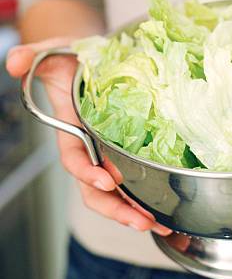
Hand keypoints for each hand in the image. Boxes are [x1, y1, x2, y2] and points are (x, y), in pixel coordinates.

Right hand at [7, 39, 170, 235]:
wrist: (91, 62)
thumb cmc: (72, 61)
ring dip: (136, 213)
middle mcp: (89, 152)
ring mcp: (108, 157)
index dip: (87, 174)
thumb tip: (15, 62)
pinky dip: (151, 200)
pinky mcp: (128, 156)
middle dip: (116, 209)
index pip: (74, 161)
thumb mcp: (52, 54)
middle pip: (96, 191)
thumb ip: (32, 57)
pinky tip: (169, 213)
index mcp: (70, 134)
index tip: (107, 180)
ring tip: (160, 225)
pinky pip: (136, 184)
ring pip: (117, 196)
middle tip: (141, 220)